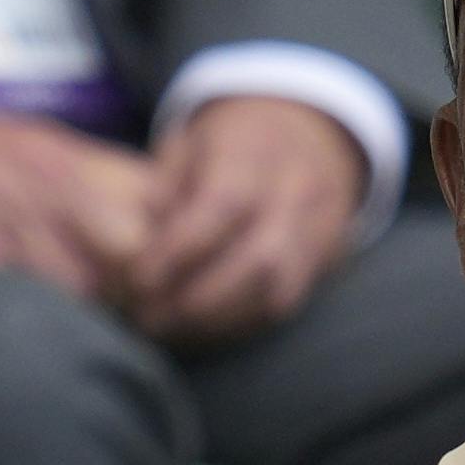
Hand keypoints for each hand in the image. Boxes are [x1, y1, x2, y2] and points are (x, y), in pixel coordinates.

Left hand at [126, 95, 366, 346]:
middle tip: (151, 318)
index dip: (177, 250)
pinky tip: (207, 326)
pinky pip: (286, 301)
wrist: (312, 135)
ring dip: (219, 319)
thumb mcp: (190, 142)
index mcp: (256, 153)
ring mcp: (319, 227)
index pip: (220, 208)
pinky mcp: (326, 257)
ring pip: (276, 289)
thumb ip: (166, 188)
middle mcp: (297, 191)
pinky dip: (241, 320)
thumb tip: (144, 240)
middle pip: (257, 259)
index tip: (137, 279)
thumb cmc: (233, 141)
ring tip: (174, 329)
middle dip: (198, 298)